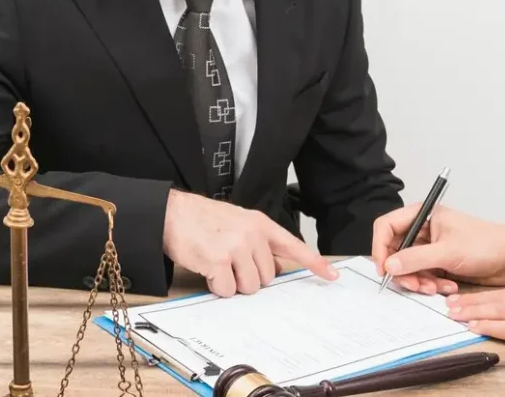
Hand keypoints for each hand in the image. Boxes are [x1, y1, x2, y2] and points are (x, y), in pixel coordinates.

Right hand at [163, 189, 337, 296]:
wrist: (172, 213)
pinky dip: (217, 287)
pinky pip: (228, 290)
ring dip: (233, 284)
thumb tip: (274, 267)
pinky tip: (207, 270)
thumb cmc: (203, 219)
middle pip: (268, 277)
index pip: (293, 245)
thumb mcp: (237, 221)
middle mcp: (252, 234)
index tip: (331, 275)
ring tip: (218, 265)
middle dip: (249, 277)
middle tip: (230, 263)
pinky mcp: (219, 260)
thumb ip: (258, 241)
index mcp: (260, 224)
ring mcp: (236, 247)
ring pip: (250, 287)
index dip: (314, 262)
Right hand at [371, 204, 504, 294]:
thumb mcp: (447, 251)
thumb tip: (389, 265)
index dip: (380, 247)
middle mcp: (422, 230)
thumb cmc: (486, 244)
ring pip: (408, 267)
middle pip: (394, 251)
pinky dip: (431, 283)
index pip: (386, 227)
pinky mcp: (438, 262)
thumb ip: (415, 258)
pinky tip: (447, 286)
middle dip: (404, 271)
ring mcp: (430, 247)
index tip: (384, 268)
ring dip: (419, 280)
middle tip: (415, 285)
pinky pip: (423, 275)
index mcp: (421, 215)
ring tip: (436, 288)